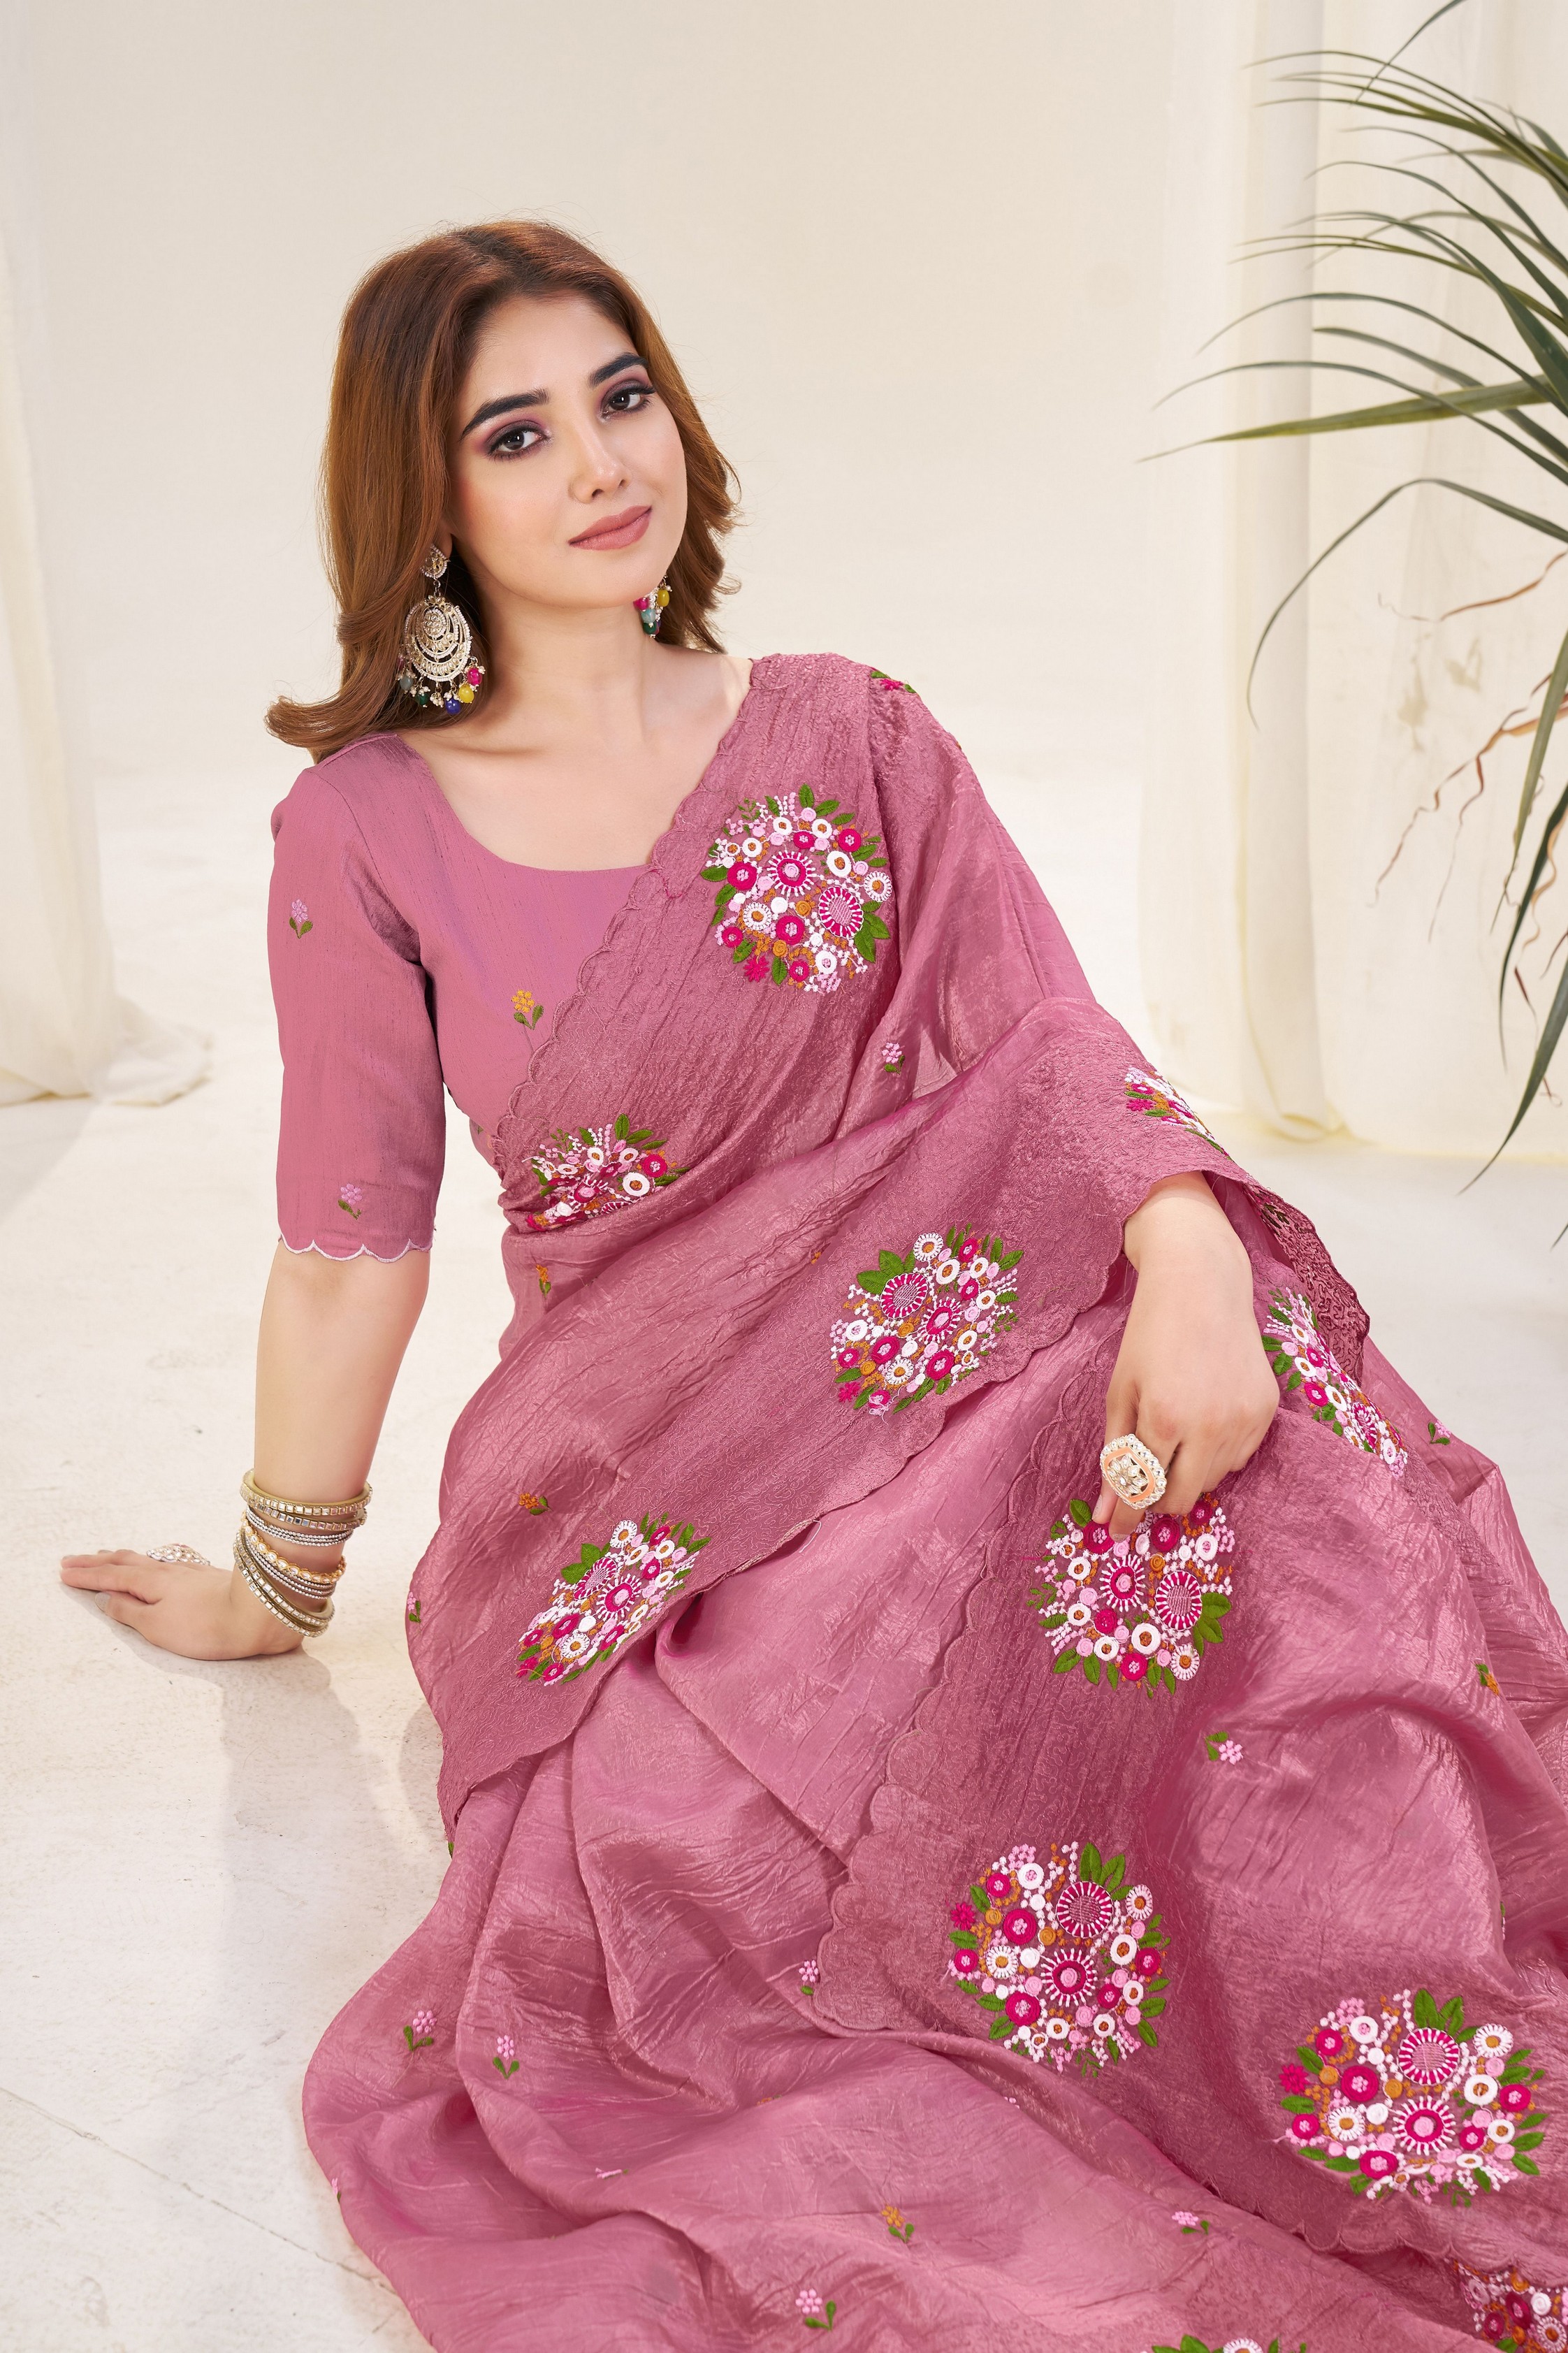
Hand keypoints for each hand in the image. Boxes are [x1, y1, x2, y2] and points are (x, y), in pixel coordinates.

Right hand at [59, 1548, 314, 1659]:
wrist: (258, 1614)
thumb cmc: (206, 1627)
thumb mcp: (157, 1627)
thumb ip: (129, 1612)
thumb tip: (105, 1598)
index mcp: (150, 1583)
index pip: (109, 1578)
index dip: (85, 1576)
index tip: (63, 1572)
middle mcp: (168, 1570)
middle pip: (125, 1562)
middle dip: (97, 1562)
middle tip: (72, 1559)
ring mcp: (190, 1571)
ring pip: (148, 1559)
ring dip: (122, 1558)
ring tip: (107, 1555)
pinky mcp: (208, 1577)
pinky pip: (170, 1561)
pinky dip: (152, 1559)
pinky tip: (160, 1557)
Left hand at [1094, 1174, 1277, 1536]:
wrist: (1202, 1285)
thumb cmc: (1150, 1336)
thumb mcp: (1121, 1392)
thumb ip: (1115, 1455)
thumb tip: (1107, 1515)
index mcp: (1164, 1417)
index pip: (1144, 1489)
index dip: (1128, 1514)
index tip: (1117, 1531)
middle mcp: (1210, 1425)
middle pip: (1182, 1498)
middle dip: (1159, 1497)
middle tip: (1147, 1474)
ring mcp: (1244, 1420)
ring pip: (1214, 1481)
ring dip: (1190, 1471)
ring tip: (1177, 1427)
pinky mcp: (1267, 1412)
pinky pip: (1240, 1458)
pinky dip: (1218, 1452)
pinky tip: (1205, 1416)